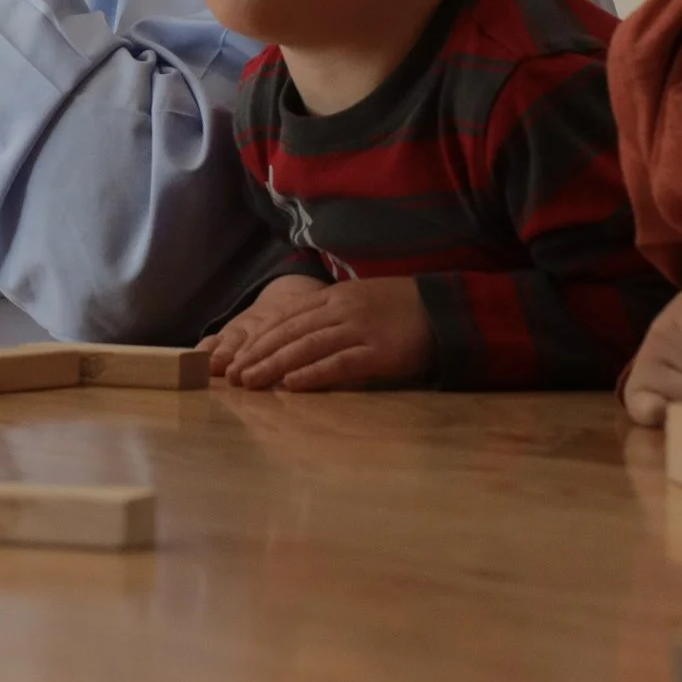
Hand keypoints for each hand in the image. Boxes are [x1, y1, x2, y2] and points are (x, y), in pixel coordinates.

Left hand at [222, 276, 433, 391]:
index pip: (286, 317)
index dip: (259, 338)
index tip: (236, 357)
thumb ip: (330, 315)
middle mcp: (342, 310)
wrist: (448, 308)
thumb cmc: (403, 309)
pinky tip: (291, 384)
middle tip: (233, 376)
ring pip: (307, 346)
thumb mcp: (360, 302)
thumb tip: (297, 334)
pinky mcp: (379, 352)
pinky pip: (340, 363)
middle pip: (290, 332)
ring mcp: (360, 329)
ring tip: (251, 382)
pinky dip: (313, 374)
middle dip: (258, 354)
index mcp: (335, 297)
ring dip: (274, 365)